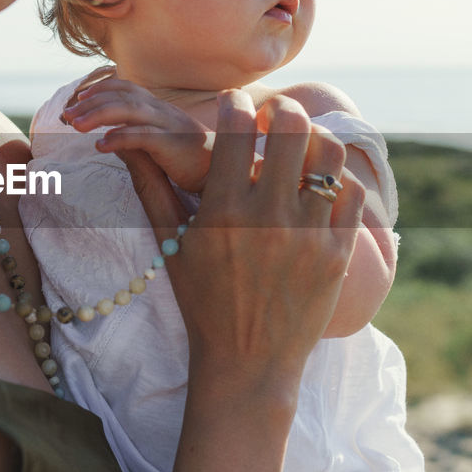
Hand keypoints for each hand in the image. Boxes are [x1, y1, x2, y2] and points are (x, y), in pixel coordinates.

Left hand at [61, 76, 213, 192]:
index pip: (126, 88)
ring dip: (98, 115)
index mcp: (159, 108)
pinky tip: (101, 146)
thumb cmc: (190, 159)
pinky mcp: (173, 143)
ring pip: (129, 110)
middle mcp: (162, 110)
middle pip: (122, 96)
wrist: (224, 170)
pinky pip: (142, 136)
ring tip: (76, 126)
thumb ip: (135, 136)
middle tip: (67, 115)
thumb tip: (106, 140)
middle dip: (91, 103)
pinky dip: (120, 138)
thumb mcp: (160, 143)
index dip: (101, 89)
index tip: (79, 100)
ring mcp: (169, 125)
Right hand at [130, 90, 367, 471]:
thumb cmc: (202, 303)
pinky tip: (320, 185)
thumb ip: (151, 188)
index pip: (237, 128)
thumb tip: (121, 144)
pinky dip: (337, 179)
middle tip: (276, 118)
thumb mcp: (169, 246)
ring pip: (329, 154)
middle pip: (291, 127)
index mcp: (222, 211)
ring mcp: (308, 234)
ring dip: (317, 139)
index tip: (237, 106)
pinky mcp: (337, 253)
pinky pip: (350, 193)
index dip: (238, 105)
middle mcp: (268, 217)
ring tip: (304, 146)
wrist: (248, 365)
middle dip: (283, 112)